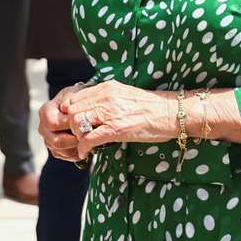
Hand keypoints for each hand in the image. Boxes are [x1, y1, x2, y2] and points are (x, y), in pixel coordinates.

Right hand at [37, 84, 86, 161]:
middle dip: (74, 140)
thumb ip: (70, 99)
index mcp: (45, 112)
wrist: (78, 105)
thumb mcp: (75, 93)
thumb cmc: (77, 98)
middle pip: (56, 141)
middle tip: (88, 136)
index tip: (84, 123)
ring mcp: (48, 140)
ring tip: (88, 140)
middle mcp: (44, 127)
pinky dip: (76, 153)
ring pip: (60, 151)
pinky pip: (64, 156)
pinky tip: (85, 145)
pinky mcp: (55, 150)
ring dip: (76, 148)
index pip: (54, 124)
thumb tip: (66, 107)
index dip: (70, 125)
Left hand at [62, 80, 176, 159]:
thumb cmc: (150, 107)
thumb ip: (106, 97)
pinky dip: (83, 148)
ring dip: (77, 137)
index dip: (70, 112)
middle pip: (73, 111)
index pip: (75, 97)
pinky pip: (89, 139)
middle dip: (71, 126)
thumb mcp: (124, 93)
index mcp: (107, 87)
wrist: (170, 113)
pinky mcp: (116, 129)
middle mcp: (106, 97)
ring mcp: (110, 113)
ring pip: (78, 124)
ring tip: (83, 143)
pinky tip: (86, 153)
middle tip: (77, 136)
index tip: (72, 122)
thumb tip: (90, 105)